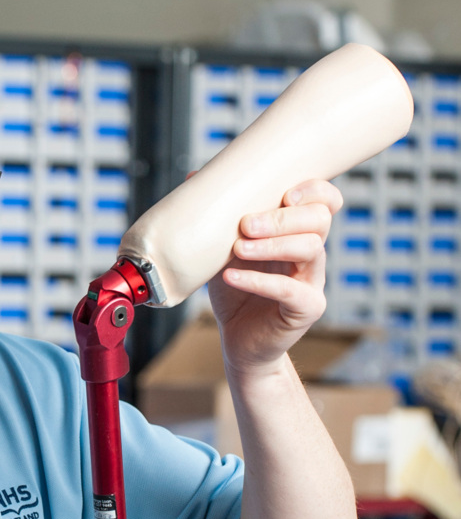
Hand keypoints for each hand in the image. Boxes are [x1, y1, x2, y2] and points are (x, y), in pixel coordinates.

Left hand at [207, 179, 342, 375]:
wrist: (239, 342)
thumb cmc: (235, 292)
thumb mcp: (224, 251)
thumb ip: (218, 218)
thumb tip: (193, 175)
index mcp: (298, 233)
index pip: (325, 201)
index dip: (314, 190)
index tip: (284, 193)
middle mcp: (312, 253)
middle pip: (319, 220)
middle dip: (282, 218)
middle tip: (245, 224)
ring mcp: (313, 281)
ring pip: (311, 249)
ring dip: (273, 244)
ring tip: (238, 249)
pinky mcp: (307, 309)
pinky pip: (291, 290)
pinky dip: (259, 280)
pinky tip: (232, 277)